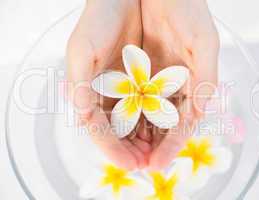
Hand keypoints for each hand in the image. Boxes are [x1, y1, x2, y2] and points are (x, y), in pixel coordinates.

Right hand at [66, 0, 149, 169]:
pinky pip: (151, 105)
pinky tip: (166, 130)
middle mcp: (107, 95)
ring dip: (148, 139)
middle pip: (120, 131)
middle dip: (133, 149)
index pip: (99, 130)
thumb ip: (80, 86)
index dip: (113, 149)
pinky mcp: (143, 80)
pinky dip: (157, 119)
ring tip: (160, 154)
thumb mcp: (81, 52)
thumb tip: (83, 118)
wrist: (121, 1)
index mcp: (89, 93)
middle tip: (149, 164)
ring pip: (137, 122)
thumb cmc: (97, 23)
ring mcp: (126, 89)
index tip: (129, 164)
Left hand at [141, 0, 219, 169]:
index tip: (159, 163)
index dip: (172, 146)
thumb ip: (205, 77)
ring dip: (137, 137)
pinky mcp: (138, 73)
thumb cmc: (188, 11)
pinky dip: (124, 115)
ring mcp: (155, 82)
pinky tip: (116, 129)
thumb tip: (201, 111)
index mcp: (192, 85)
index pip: (183, 124)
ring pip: (145, 117)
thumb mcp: (203, 42)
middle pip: (162, 126)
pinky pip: (130, 98)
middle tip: (139, 166)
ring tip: (126, 156)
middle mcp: (173, 88)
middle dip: (152, 148)